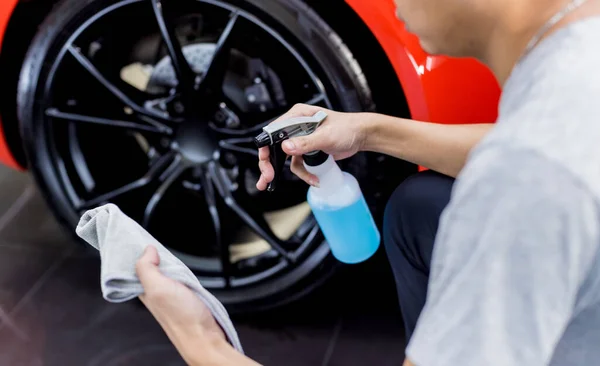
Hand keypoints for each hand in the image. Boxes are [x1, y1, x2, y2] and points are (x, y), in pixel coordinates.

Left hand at [136, 246, 225, 362]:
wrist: (206, 338)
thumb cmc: (183, 319)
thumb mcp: (159, 289)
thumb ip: (147, 269)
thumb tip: (147, 250)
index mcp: (145, 291)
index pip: (134, 267)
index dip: (134, 252)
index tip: (135, 234)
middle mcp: (155, 293)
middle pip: (149, 268)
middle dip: (149, 254)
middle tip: (151, 237)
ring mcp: (171, 295)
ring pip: (164, 272)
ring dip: (165, 262)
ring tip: (162, 248)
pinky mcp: (185, 297)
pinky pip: (178, 278)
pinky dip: (178, 270)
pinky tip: (180, 266)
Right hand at [256, 104, 368, 189]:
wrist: (361, 135)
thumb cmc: (347, 128)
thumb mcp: (325, 136)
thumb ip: (305, 142)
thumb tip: (285, 147)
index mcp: (296, 116)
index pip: (273, 132)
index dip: (266, 149)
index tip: (265, 164)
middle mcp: (295, 126)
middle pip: (274, 147)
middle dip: (270, 164)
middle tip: (267, 179)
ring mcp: (301, 139)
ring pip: (284, 159)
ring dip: (287, 173)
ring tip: (296, 182)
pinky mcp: (307, 149)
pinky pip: (298, 164)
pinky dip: (304, 174)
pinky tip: (314, 179)